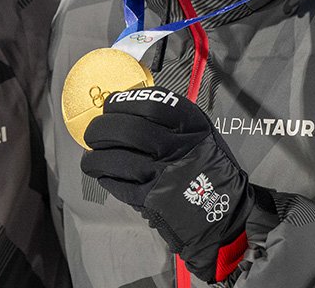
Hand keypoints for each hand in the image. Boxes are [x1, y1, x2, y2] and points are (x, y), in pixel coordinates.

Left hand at [81, 88, 254, 282]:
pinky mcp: (154, 201)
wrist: (223, 213)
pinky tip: (104, 174)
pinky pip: (119, 186)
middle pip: (129, 131)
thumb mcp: (200, 133)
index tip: (110, 105)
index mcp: (193, 126)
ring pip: (117, 160)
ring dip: (95, 158)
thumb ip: (170, 119)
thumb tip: (125, 106)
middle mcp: (179, 148)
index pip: (152, 105)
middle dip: (101, 129)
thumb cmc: (207, 167)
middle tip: (93, 132)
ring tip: (91, 157)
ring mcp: (165, 176)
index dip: (123, 102)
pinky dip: (105, 177)